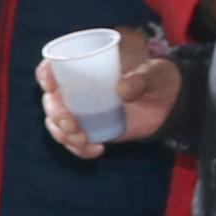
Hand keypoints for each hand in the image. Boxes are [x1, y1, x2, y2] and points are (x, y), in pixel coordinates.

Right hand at [36, 46, 177, 156]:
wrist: (170, 105)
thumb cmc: (158, 78)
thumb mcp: (154, 73)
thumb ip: (141, 78)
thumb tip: (122, 90)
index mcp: (86, 65)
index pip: (54, 66)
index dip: (45, 74)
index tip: (51, 86)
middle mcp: (77, 88)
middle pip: (51, 100)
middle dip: (55, 114)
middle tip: (71, 124)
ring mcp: (82, 111)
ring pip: (57, 124)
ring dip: (62, 134)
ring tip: (82, 140)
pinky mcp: (91, 130)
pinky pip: (74, 142)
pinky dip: (80, 150)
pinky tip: (97, 149)